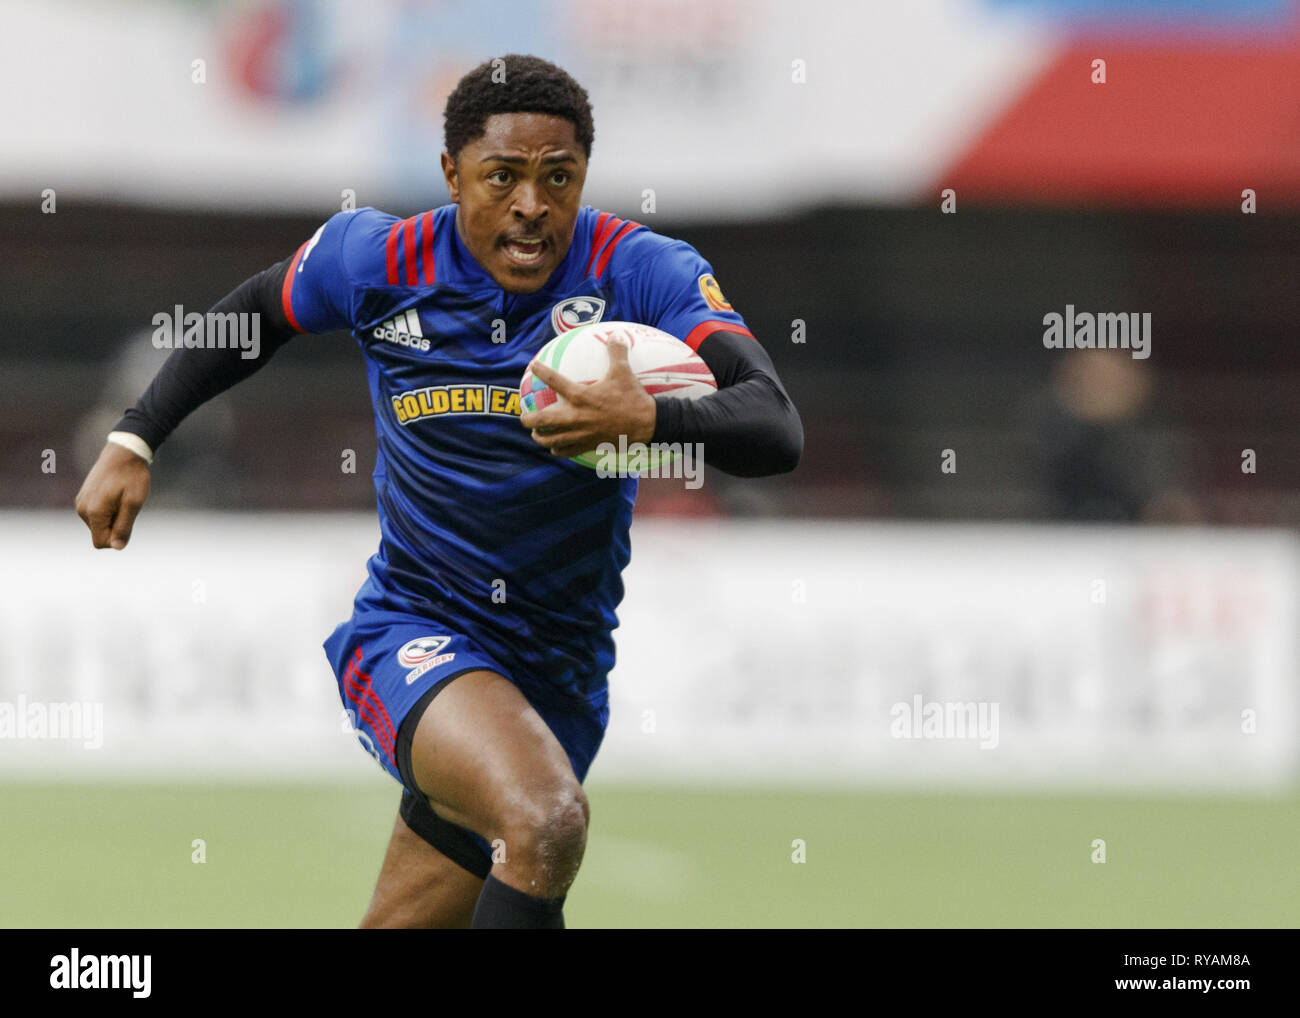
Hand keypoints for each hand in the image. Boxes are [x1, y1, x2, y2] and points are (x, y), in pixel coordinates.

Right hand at [75, 442, 151, 548]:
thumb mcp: (134, 503)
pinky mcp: (84, 497)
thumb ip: (124, 526)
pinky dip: (108, 510)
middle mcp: (82, 509)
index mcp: (93, 512)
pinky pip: (97, 514)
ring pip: (99, 524)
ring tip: (121, 498)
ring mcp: (81, 502)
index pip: (101, 543)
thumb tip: (117, 547)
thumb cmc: (132, 477)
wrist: (124, 452)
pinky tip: (116, 495)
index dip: (118, 537)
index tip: (128, 519)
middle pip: (100, 534)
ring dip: (113, 518)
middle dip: (116, 526)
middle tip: (127, 505)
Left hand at [520, 340, 655, 458]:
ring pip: (550, 440)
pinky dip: (558, 449)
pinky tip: (556, 446)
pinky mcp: (588, 445)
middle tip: (524, 416)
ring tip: (536, 434)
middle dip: (528, 419)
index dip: (542, 371)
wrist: (646, 424)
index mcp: (582, 396)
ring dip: (540, 437)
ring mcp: (581, 433)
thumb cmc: (633, 397)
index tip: (533, 366)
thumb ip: (617, 352)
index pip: (555, 381)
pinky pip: (566, 451)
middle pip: (542, 420)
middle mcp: (577, 416)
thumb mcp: (624, 372)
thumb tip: (617, 334)